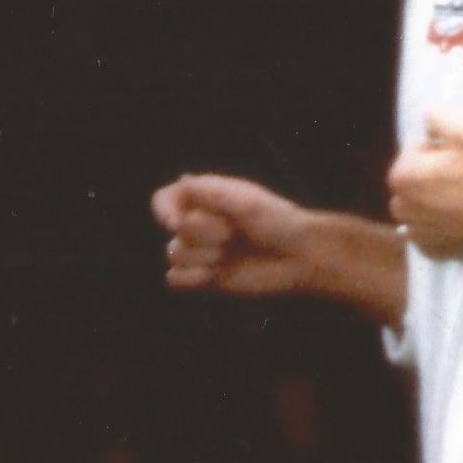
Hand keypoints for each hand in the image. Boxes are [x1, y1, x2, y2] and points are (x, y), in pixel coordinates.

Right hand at [154, 172, 322, 297]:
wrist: (299, 255)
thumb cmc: (276, 221)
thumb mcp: (244, 199)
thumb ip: (208, 191)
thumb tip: (180, 182)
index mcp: (203, 198)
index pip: (163, 200)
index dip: (164, 210)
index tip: (177, 221)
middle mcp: (197, 224)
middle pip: (176, 230)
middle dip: (205, 233)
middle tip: (235, 233)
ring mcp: (199, 252)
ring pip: (174, 255)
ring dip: (205, 256)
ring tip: (232, 253)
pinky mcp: (204, 278)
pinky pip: (175, 280)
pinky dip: (191, 278)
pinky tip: (216, 274)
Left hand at [386, 111, 462, 258]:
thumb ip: (437, 116)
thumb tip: (427, 121)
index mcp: (403, 177)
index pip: (412, 153)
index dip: (437, 151)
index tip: (459, 158)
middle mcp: (402, 208)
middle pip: (412, 183)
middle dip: (429, 178)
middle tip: (462, 178)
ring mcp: (417, 234)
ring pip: (419, 210)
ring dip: (433, 203)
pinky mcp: (432, 253)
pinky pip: (429, 233)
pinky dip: (440, 227)